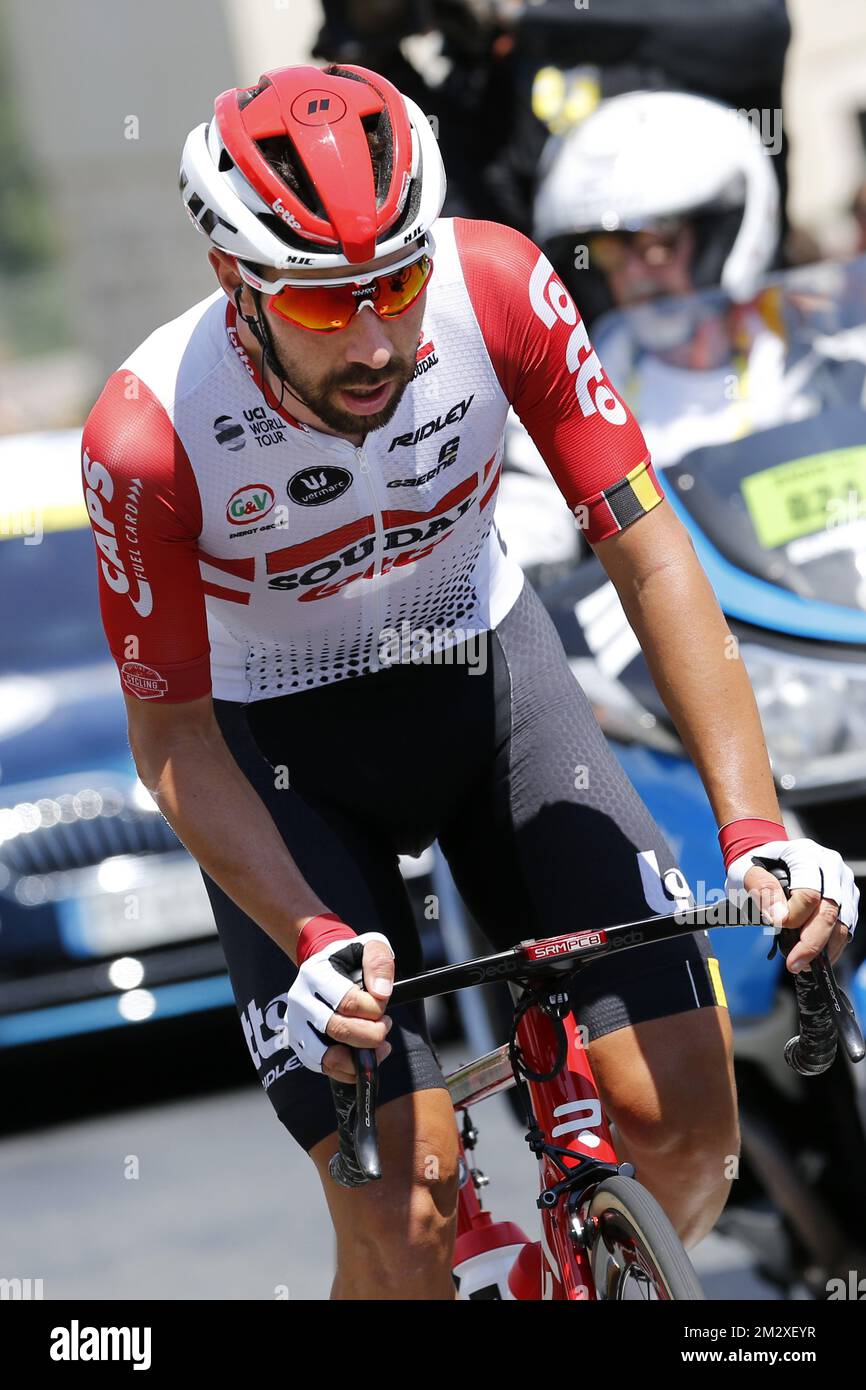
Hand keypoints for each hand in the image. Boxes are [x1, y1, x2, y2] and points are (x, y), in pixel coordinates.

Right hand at [285, 932, 394, 1075]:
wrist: (325, 965)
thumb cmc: (349, 958)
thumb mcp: (369, 946)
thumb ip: (379, 963)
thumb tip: (381, 992)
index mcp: (315, 974)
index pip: (348, 1002)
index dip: (374, 1009)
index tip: (383, 1004)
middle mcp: (300, 1000)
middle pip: (338, 1030)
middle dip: (371, 1034)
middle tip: (385, 1025)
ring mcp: (296, 1024)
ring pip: (327, 1056)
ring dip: (359, 1058)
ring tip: (377, 1047)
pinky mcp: (299, 1044)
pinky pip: (323, 1067)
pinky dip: (348, 1070)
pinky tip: (363, 1057)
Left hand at [726, 839, 857, 973]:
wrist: (767, 858)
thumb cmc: (756, 865)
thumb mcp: (746, 871)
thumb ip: (761, 889)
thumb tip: (780, 916)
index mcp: (805, 855)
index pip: (809, 893)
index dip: (794, 917)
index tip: (776, 927)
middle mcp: (830, 866)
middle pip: (829, 910)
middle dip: (812, 943)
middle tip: (794, 964)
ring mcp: (842, 883)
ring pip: (842, 922)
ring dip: (824, 949)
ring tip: (803, 964)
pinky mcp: (847, 899)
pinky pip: (846, 927)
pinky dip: (831, 946)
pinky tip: (814, 958)